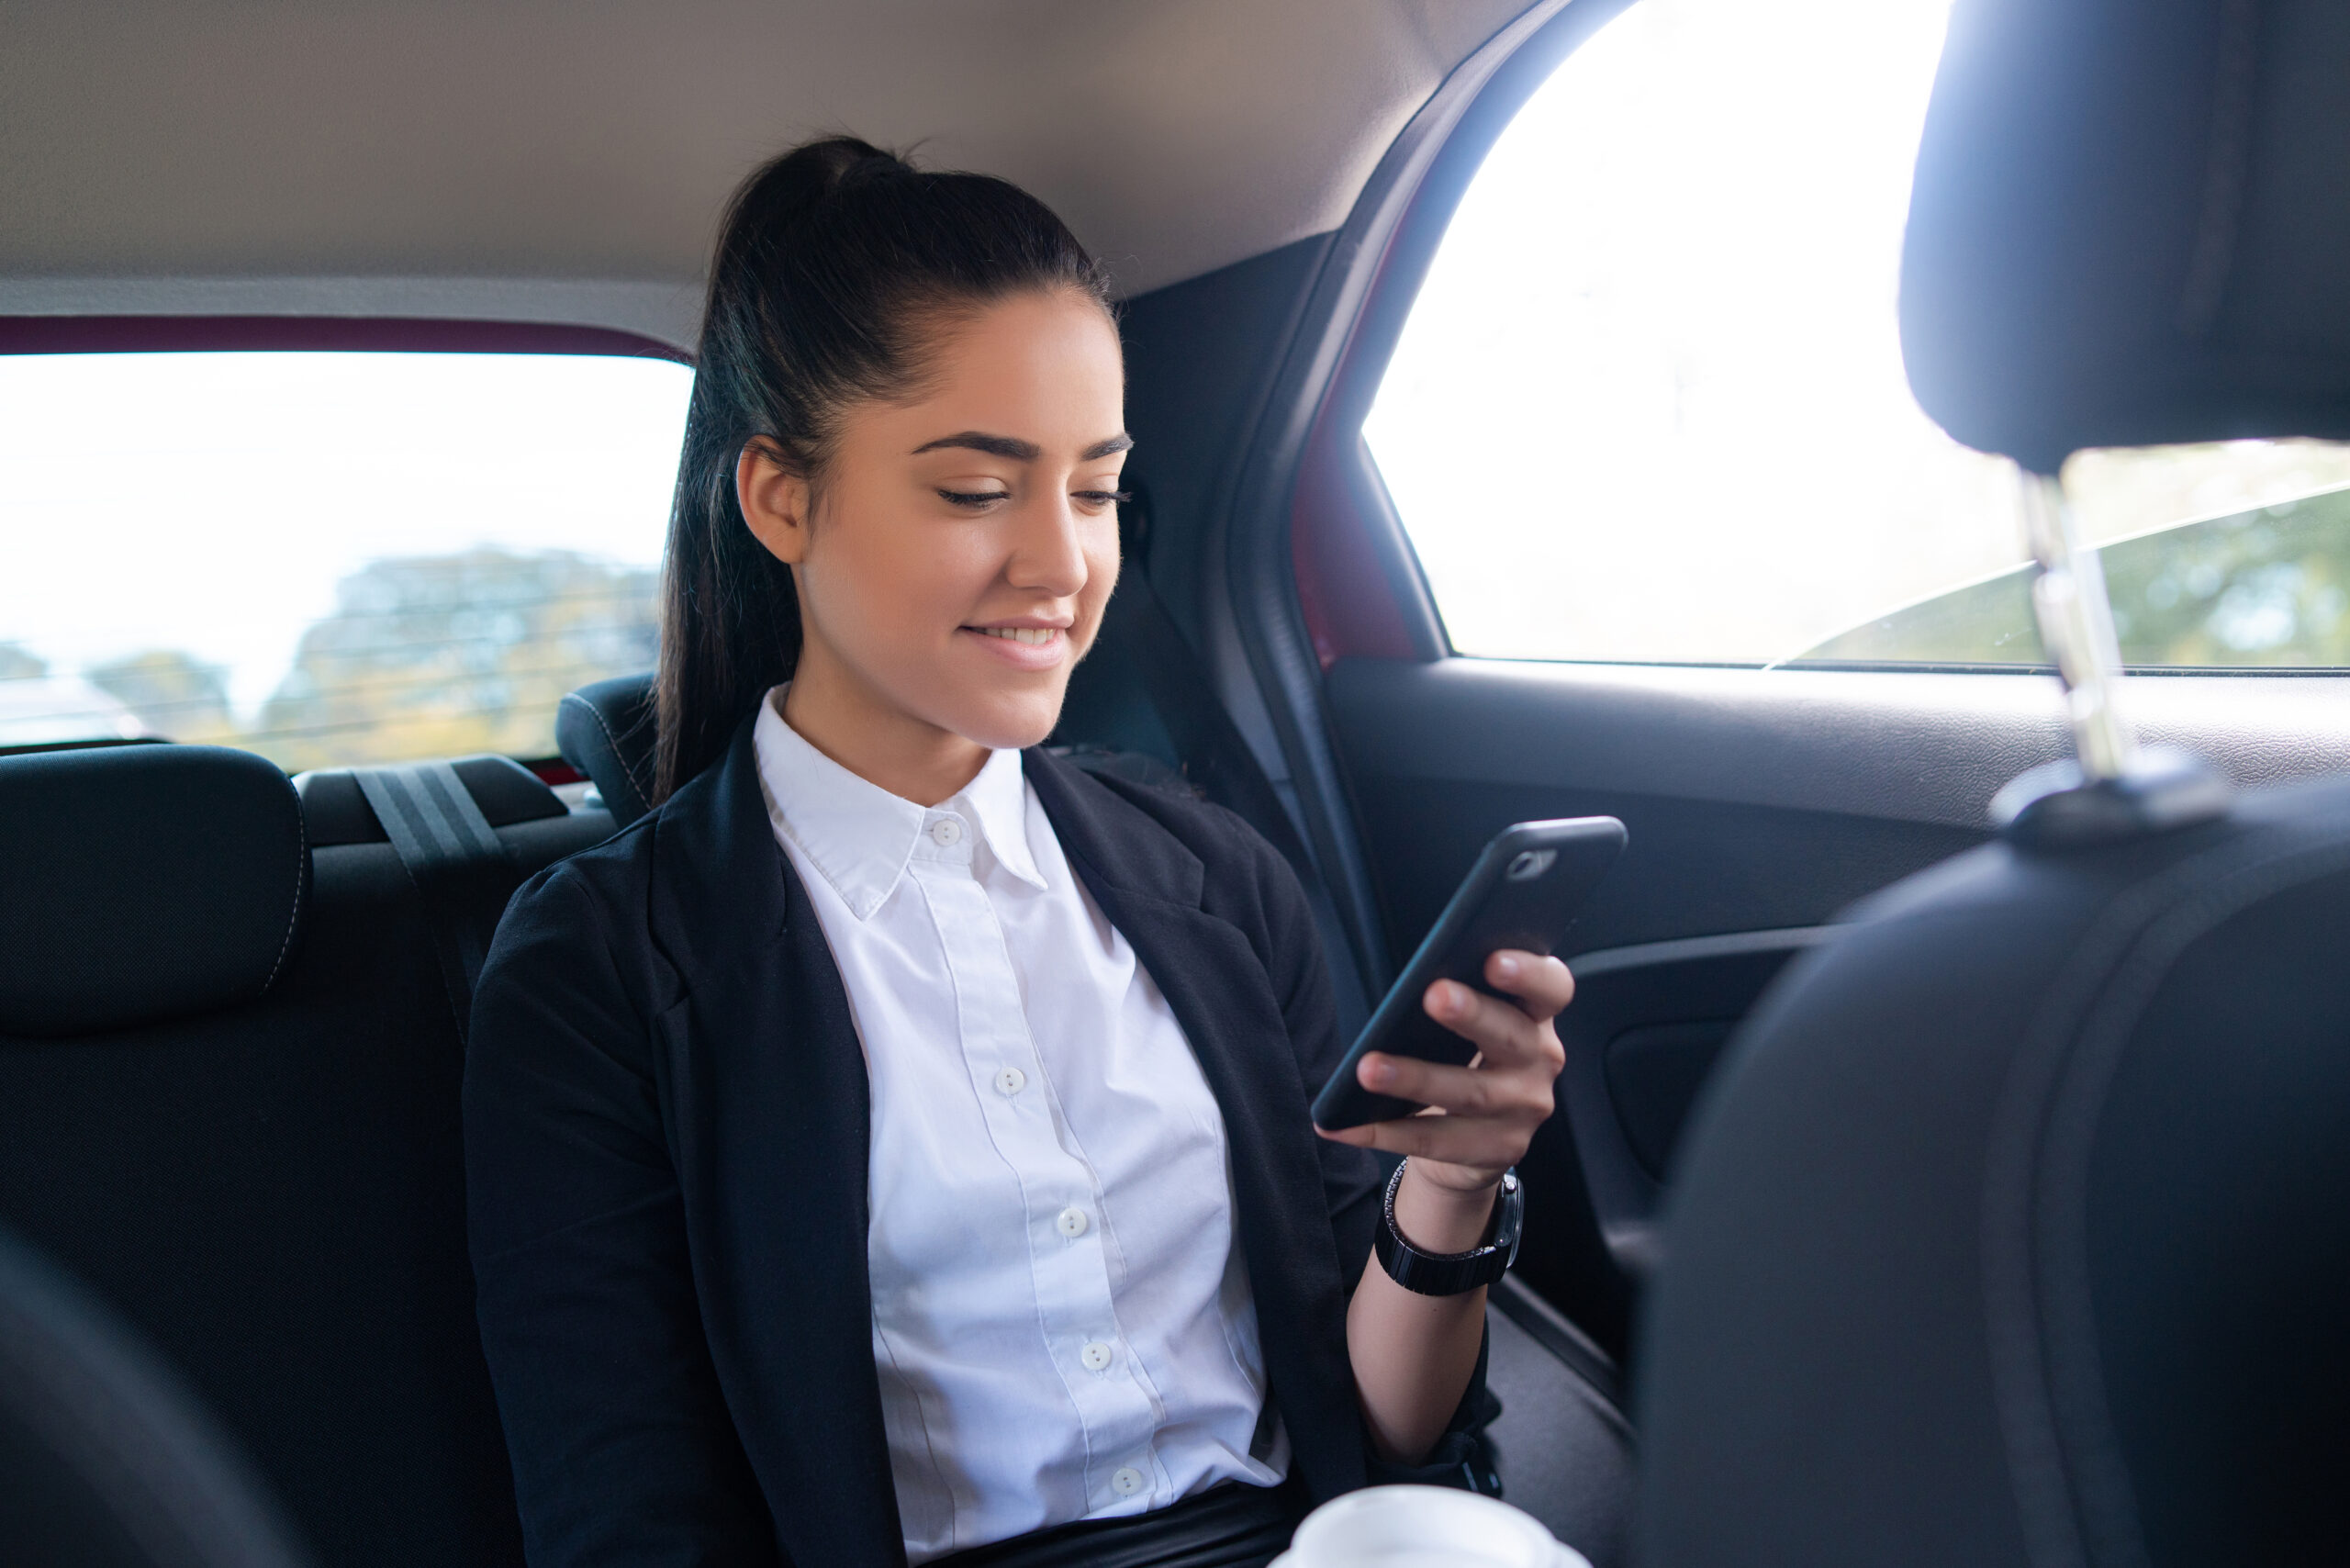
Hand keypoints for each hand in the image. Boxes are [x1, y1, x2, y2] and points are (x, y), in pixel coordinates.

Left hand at [1315, 950, 1571, 1201]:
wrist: (1474, 1140)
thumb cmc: (1464, 1058)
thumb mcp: (1472, 1025)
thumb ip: (1458, 998)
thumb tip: (1410, 985)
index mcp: (1535, 1014)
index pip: (1551, 987)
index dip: (1528, 973)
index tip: (1493, 960)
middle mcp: (1541, 1059)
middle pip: (1510, 1035)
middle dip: (1472, 1014)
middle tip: (1434, 995)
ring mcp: (1526, 1108)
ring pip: (1470, 1092)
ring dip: (1416, 1078)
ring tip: (1368, 1069)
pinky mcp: (1501, 1149)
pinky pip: (1438, 1141)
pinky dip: (1387, 1132)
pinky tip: (1348, 1124)